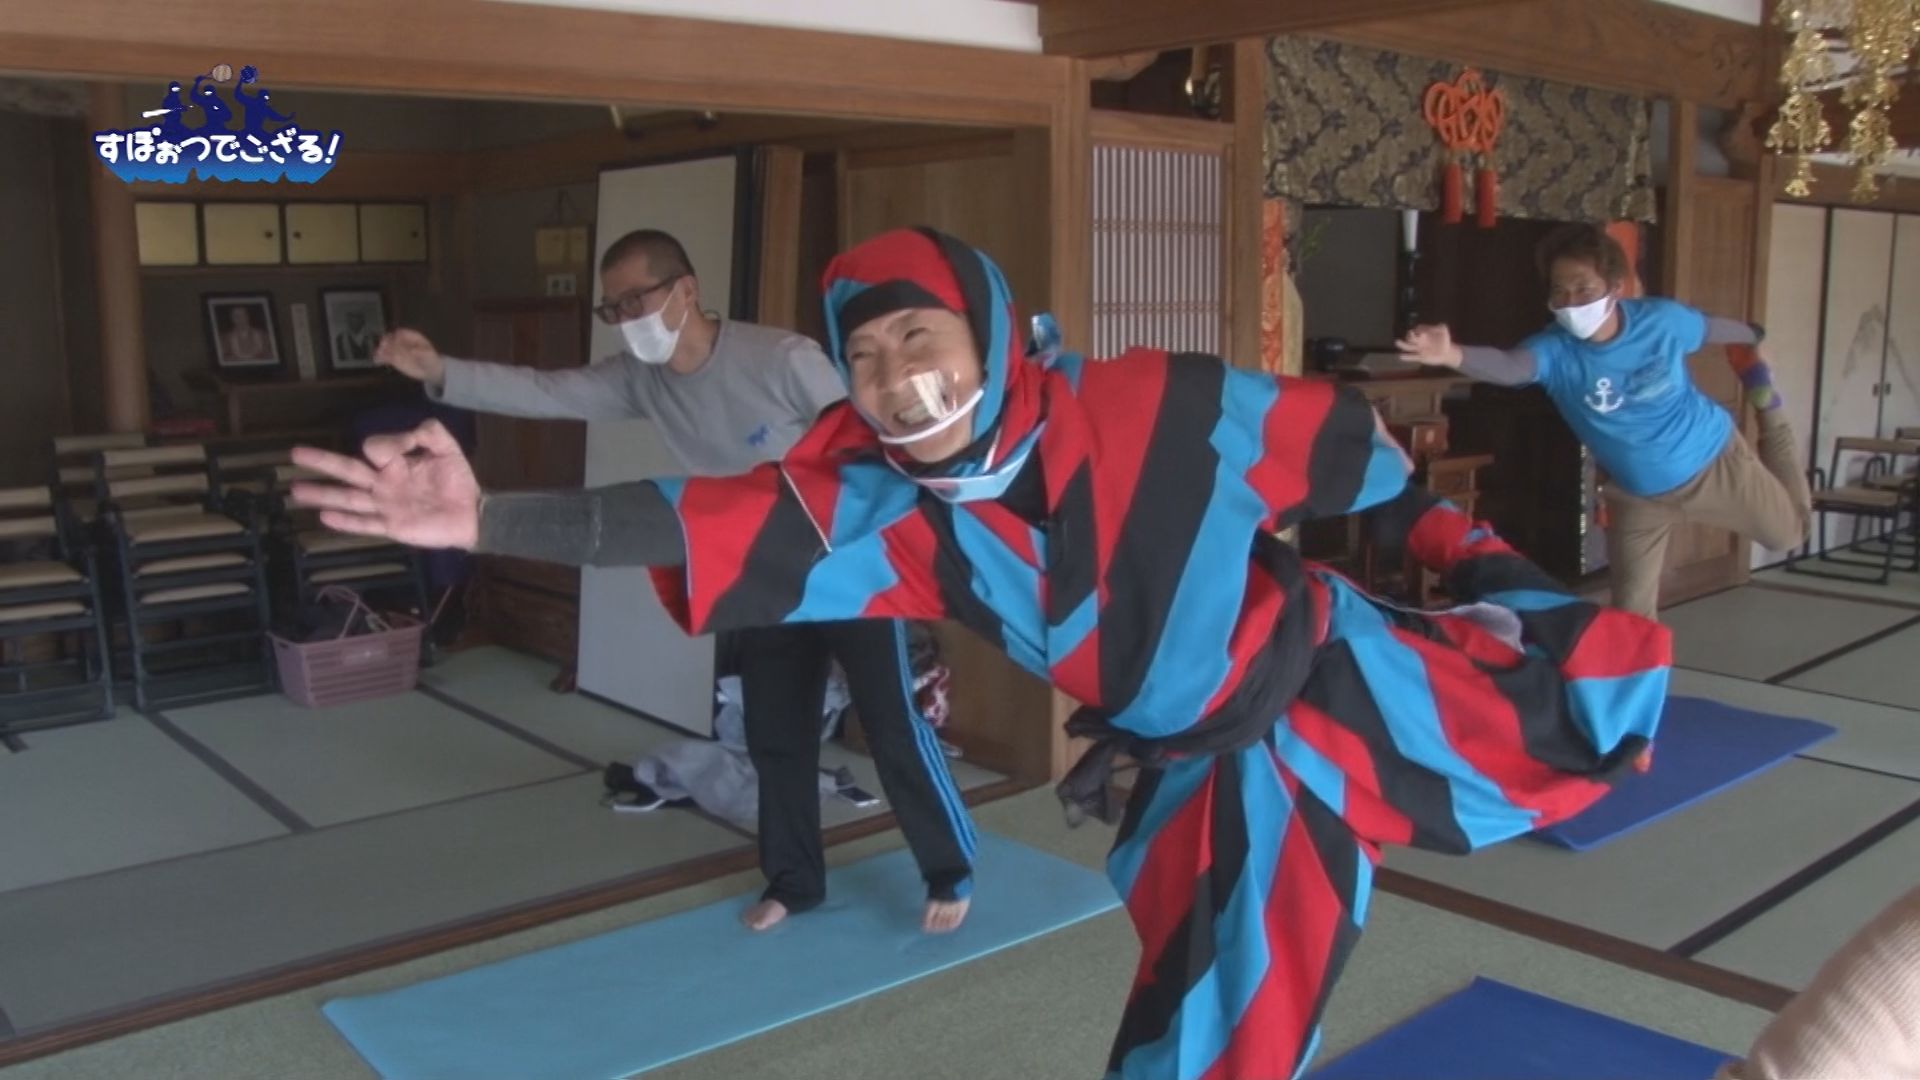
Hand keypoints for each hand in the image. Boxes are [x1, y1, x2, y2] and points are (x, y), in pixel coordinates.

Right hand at [290, 420, 480, 549]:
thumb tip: (406, 436)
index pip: (374, 448)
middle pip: (348, 470)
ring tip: (296, 490)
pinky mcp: (392, 526)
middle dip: (322, 461)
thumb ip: (430, 433)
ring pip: (349, 498)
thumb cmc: (458, 481)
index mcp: (396, 462)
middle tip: (295, 453)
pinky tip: (324, 518)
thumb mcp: (447, 449)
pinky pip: (365, 524)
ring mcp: (385, 505)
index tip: (406, 446)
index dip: (385, 444)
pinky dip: (346, 522)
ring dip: (323, 494)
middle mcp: (384, 482)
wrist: (472, 514)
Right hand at [375, 328, 446, 385]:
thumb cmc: (431, 359)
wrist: (430, 370)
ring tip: (379, 354)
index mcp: (412, 337)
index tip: (394, 340)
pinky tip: (377, 360)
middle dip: (387, 342)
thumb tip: (412, 351)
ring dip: (382, 350)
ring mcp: (398, 350)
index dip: (397, 336)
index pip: (402, 333)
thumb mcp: (429, 356)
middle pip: (392, 339)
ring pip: (387, 348)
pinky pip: (385, 357)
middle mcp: (403, 342)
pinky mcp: (394, 359)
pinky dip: (381, 358)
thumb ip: (421, 353)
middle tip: (384, 346)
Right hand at [1395, 324, 1463, 368]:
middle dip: (1410, 336)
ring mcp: (1419, 349)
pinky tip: (1401, 357)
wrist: (1447, 353)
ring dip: (1402, 344)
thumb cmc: (1445, 340)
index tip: (1421, 331)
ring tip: (1397, 342)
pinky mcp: (1421, 357)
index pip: (1417, 329)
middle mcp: (1420, 341)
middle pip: (1410, 337)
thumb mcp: (1444, 330)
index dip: (1418, 329)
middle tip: (1411, 334)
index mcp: (1424, 334)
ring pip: (1408, 347)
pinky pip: (1412, 357)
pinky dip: (1407, 357)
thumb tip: (1435, 325)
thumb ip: (1440, 327)